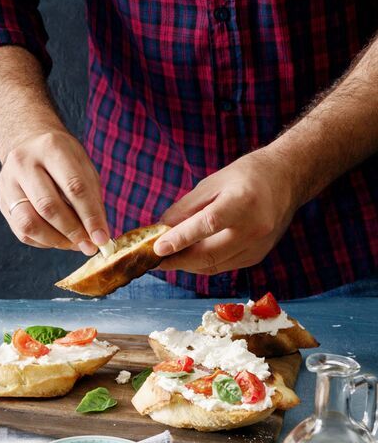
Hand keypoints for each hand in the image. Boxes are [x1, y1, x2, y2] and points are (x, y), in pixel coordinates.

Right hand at [0, 130, 109, 254]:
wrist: (27, 143)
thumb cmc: (63, 159)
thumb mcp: (83, 168)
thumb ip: (92, 200)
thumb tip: (98, 237)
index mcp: (51, 147)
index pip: (73, 187)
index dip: (90, 217)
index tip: (101, 239)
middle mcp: (24, 162)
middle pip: (48, 206)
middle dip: (72, 232)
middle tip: (89, 246)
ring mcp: (7, 183)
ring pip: (29, 223)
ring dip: (56, 241)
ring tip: (74, 244)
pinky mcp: (2, 202)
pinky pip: (22, 232)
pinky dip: (44, 242)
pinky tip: (58, 239)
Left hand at [154, 147, 300, 273]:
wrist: (286, 179)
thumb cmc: (246, 176)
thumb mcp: (212, 182)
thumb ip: (185, 208)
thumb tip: (161, 229)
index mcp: (243, 202)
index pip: (208, 225)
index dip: (181, 238)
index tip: (157, 248)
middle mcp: (255, 227)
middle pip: (209, 254)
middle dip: (178, 261)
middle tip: (155, 260)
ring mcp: (259, 245)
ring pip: (214, 266)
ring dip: (187, 265)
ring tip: (168, 259)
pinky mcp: (257, 256)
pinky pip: (223, 266)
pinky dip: (203, 264)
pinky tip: (189, 257)